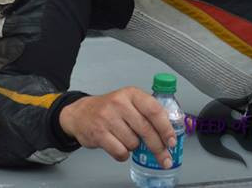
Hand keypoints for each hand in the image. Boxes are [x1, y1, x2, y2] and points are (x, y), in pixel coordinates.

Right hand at [58, 88, 174, 168]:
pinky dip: (123, 154)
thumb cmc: (109, 109)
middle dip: (158, 147)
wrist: (80, 114)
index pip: (154, 110)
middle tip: (164, 157)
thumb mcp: (128, 102)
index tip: (172, 141)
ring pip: (133, 143)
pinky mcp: (98, 133)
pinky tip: (119, 146)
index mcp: (130, 94)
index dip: (166, 128)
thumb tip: (169, 132)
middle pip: (146, 130)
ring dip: (134, 148)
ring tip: (127, 140)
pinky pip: (120, 152)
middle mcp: (119, 103)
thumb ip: (147, 112)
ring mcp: (107, 118)